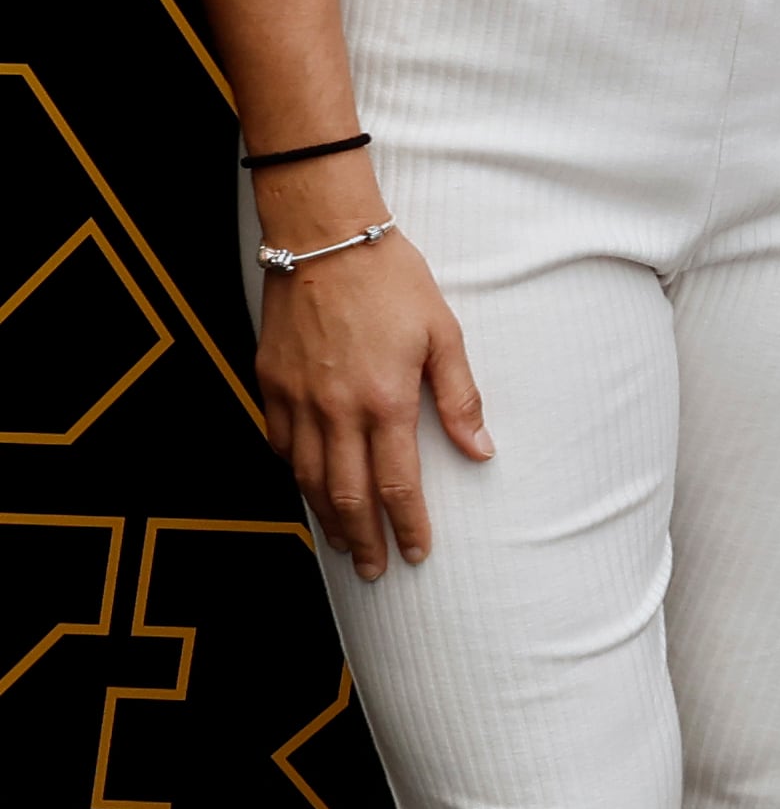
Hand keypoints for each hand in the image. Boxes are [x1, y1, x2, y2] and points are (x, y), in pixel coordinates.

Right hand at [250, 172, 488, 578]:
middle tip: (375, 571)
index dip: (407, 525)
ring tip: (344, 543)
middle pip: (347, 496)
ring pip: (307, 479)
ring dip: (327, 517)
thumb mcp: (444, 333)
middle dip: (363, 540)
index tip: (417, 552)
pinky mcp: (269, 383)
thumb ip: (460, 397)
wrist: (326, 237)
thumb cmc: (394, 280)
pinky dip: (294, 474)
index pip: (396, 484)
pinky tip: (308, 485)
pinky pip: (279, 445)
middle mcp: (335, 410)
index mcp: (384, 400)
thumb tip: (481, 451)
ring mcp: (296, 400)